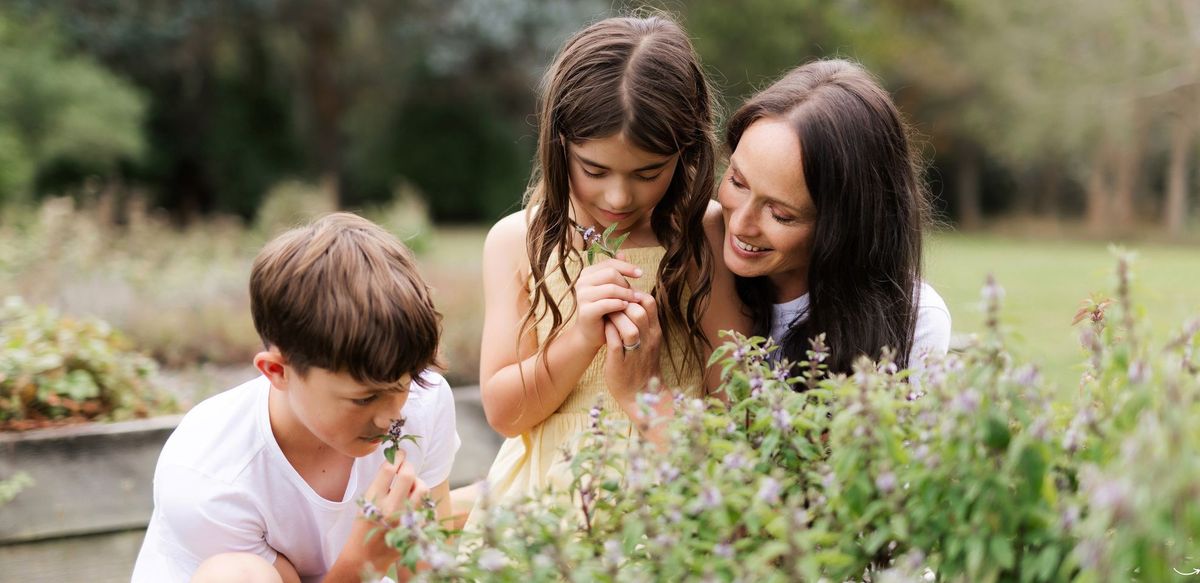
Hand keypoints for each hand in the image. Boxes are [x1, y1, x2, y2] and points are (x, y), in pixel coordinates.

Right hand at [339, 451, 429, 573]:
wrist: (366, 555)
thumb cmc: (364, 526)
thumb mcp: (366, 503)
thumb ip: (380, 484)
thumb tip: (397, 462)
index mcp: (374, 500)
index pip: (389, 469)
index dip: (396, 456)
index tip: (399, 454)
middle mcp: (391, 508)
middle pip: (408, 474)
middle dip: (408, 465)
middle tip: (406, 465)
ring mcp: (405, 518)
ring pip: (422, 488)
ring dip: (418, 481)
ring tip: (411, 484)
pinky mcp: (416, 528)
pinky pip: (427, 505)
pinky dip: (422, 499)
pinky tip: (414, 500)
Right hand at [572, 258, 643, 348]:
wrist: (592, 334)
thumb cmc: (605, 310)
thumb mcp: (612, 289)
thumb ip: (616, 271)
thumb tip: (623, 252)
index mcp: (587, 273)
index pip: (610, 263)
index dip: (627, 266)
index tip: (641, 273)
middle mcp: (582, 282)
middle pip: (611, 273)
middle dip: (626, 283)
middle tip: (636, 294)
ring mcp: (581, 296)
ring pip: (611, 288)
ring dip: (626, 294)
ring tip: (635, 301)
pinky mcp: (585, 310)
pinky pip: (607, 303)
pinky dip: (619, 304)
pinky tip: (626, 307)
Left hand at [603, 291, 662, 413]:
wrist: (640, 394)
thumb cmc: (641, 364)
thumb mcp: (649, 341)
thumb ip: (643, 322)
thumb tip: (631, 299)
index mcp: (655, 333)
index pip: (649, 303)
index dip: (635, 294)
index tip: (623, 296)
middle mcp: (648, 341)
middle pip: (639, 312)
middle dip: (622, 304)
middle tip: (611, 304)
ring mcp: (635, 353)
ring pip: (629, 328)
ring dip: (615, 318)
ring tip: (606, 315)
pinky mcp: (620, 364)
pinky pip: (615, 343)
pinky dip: (608, 333)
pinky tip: (602, 328)